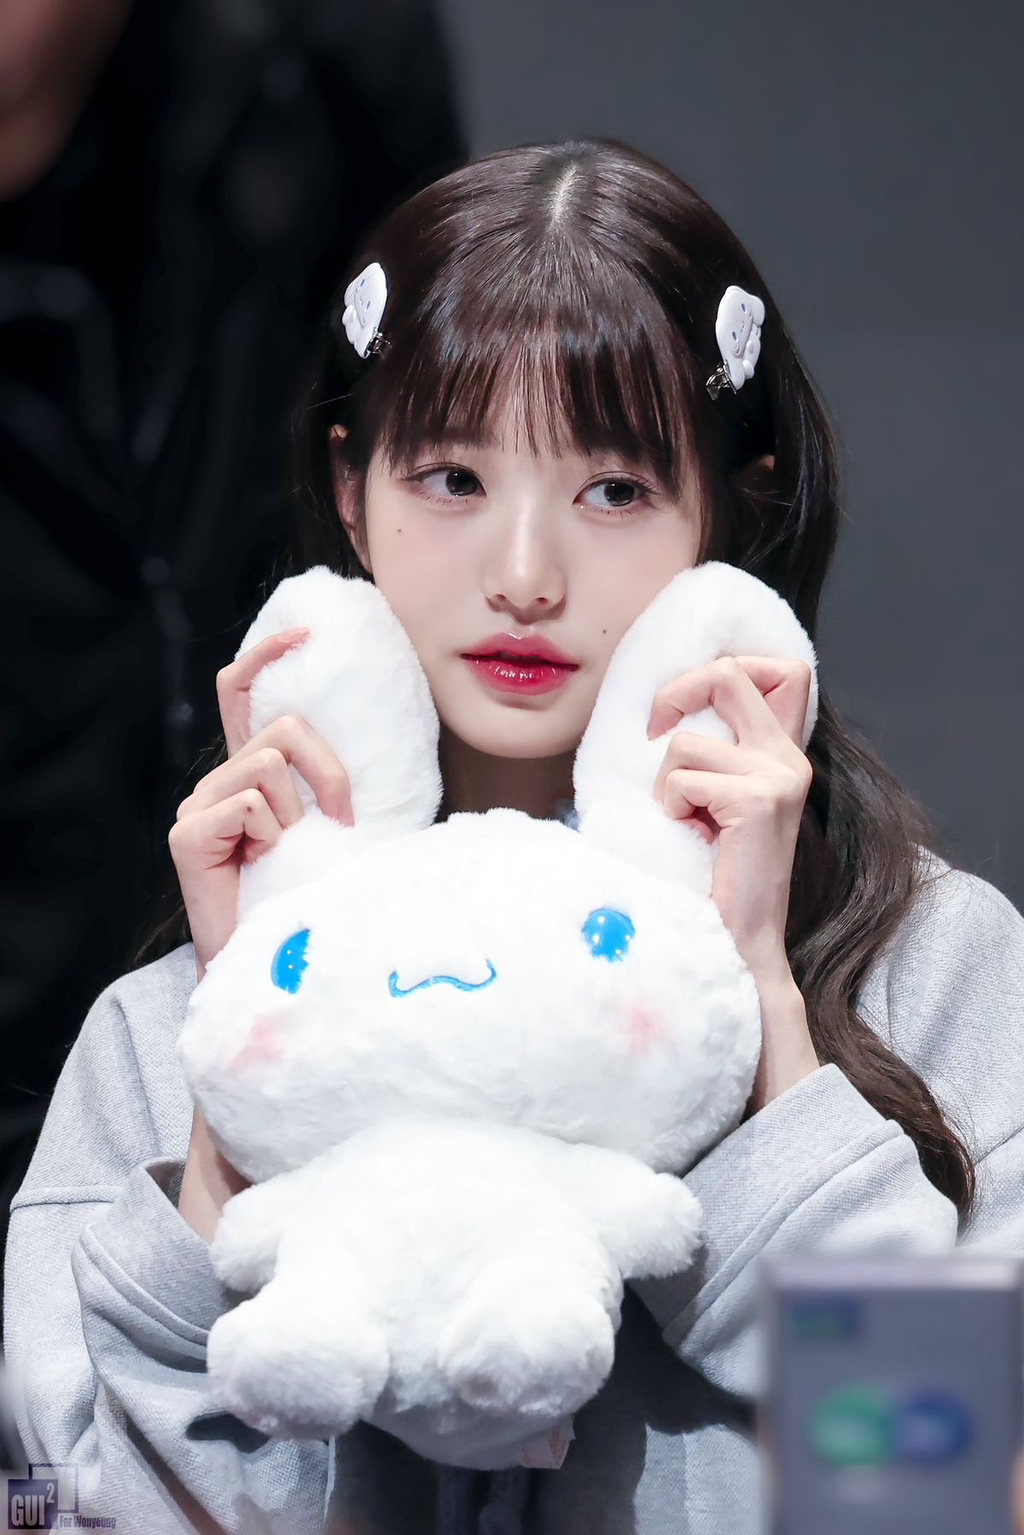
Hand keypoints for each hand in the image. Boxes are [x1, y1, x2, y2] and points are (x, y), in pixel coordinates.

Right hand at [168, 628, 353, 978]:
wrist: (276, 965)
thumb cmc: (311, 898)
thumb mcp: (332, 829)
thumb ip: (331, 785)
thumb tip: (381, 732)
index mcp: (248, 774)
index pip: (241, 692)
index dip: (266, 654)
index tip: (305, 633)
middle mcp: (217, 782)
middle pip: (282, 728)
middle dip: (327, 770)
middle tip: (341, 819)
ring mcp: (197, 807)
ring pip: (268, 766)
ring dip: (297, 814)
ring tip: (288, 855)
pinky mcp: (188, 835)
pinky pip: (250, 805)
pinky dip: (271, 834)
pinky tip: (261, 864)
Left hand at [647, 655, 819, 1111]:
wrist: (739, 938)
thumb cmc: (716, 871)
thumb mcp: (719, 799)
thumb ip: (718, 752)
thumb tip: (670, 707)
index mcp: (785, 753)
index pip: (782, 670)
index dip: (727, 666)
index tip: (687, 706)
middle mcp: (790, 758)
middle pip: (730, 672)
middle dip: (677, 691)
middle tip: (656, 731)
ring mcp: (778, 777)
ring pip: (686, 741)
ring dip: (666, 781)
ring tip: (684, 819)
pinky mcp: (758, 801)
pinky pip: (684, 776)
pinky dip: (670, 805)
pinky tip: (690, 835)